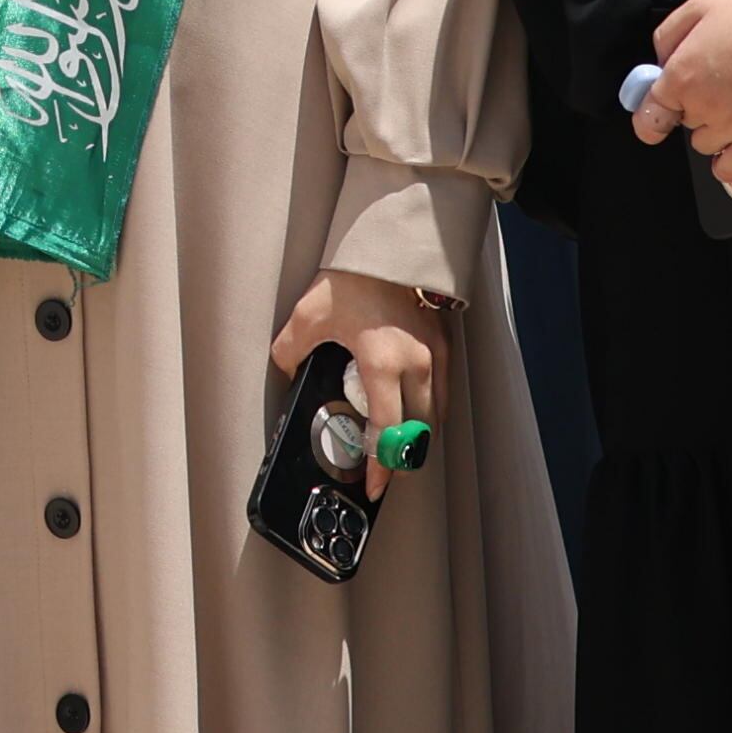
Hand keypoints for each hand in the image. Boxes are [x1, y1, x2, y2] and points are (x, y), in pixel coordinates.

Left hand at [271, 268, 448, 498]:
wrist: (389, 247)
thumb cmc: (351, 279)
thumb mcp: (307, 316)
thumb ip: (290, 353)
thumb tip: (287, 376)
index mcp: (382, 365)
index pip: (387, 432)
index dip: (380, 466)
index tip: (373, 485)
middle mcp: (416, 366)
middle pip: (418, 433)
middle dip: (400, 458)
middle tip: (381, 468)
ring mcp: (435, 356)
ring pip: (434, 416)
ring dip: (416, 436)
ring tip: (394, 444)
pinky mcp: (444, 345)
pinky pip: (441, 392)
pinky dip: (428, 410)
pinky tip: (409, 410)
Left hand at [634, 0, 731, 168]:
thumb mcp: (698, 5)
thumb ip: (668, 38)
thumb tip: (660, 64)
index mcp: (681, 75)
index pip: (650, 114)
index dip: (654, 113)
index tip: (660, 112)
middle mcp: (702, 106)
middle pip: (685, 122)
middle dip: (696, 105)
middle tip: (721, 84)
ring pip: (706, 144)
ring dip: (715, 129)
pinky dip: (730, 161)